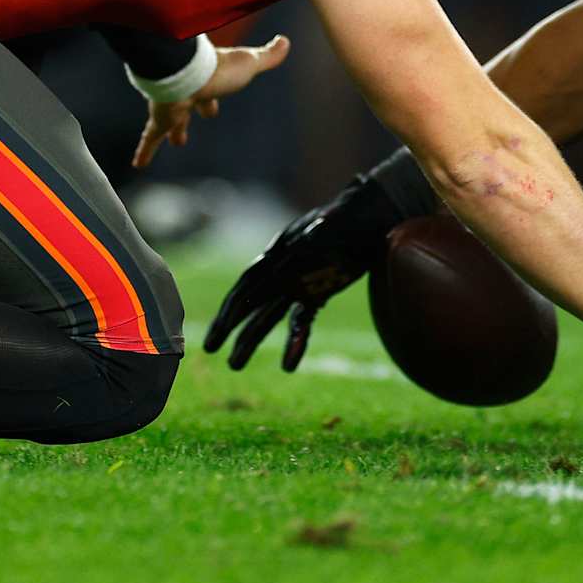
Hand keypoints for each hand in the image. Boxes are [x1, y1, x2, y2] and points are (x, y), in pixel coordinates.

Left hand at [132, 35, 290, 167]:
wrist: (187, 71)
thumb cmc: (219, 68)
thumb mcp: (249, 63)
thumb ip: (267, 56)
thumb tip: (285, 41)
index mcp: (207, 81)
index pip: (209, 94)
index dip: (210, 104)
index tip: (211, 112)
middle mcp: (186, 93)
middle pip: (189, 108)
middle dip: (191, 117)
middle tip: (190, 128)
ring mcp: (171, 106)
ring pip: (171, 123)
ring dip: (173, 133)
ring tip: (178, 143)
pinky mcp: (161, 118)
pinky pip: (151, 138)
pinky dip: (145, 151)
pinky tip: (138, 165)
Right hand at [204, 173, 406, 370]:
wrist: (373, 217)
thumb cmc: (350, 218)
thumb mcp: (331, 227)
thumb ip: (315, 237)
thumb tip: (300, 242)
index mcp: (280, 252)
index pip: (250, 284)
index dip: (234, 308)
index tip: (220, 328)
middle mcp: (283, 269)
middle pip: (250, 302)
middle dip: (229, 325)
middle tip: (209, 348)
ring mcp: (299, 283)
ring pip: (268, 316)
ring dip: (251, 339)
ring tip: (234, 364)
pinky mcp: (316, 293)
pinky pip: (301, 320)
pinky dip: (295, 341)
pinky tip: (289, 365)